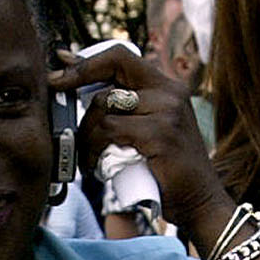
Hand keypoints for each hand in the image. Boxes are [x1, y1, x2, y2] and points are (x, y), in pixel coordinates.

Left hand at [48, 42, 222, 232]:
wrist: (200, 202)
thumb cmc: (168, 171)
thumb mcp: (153, 130)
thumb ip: (129, 111)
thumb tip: (82, 94)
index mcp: (168, 87)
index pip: (120, 57)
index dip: (86, 62)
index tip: (59, 71)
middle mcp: (170, 92)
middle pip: (108, 77)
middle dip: (79, 100)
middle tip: (71, 129)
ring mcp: (168, 111)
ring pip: (104, 106)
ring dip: (85, 134)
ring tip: (86, 157)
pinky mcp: (161, 133)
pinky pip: (109, 130)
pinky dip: (93, 148)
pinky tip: (93, 165)